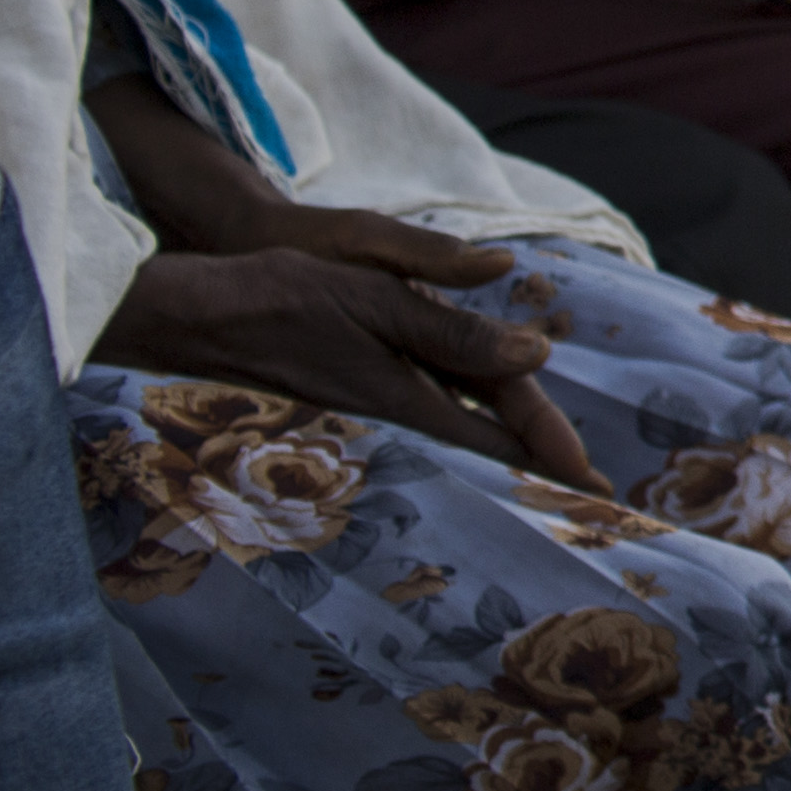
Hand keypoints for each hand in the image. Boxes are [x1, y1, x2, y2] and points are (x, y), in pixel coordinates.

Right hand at [95, 237, 608, 490]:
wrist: (194, 315)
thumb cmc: (282, 300)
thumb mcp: (376, 304)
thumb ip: (454, 330)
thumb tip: (536, 354)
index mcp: (412, 390)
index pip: (500, 428)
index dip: (551, 453)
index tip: (596, 488)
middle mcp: (396, 403)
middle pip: (487, 434)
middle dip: (540, 458)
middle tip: (592, 491)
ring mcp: (371, 395)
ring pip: (459, 422)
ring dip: (507, 442)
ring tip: (548, 463)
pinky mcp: (349, 381)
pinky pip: (425, 405)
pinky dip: (461, 417)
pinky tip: (466, 421)